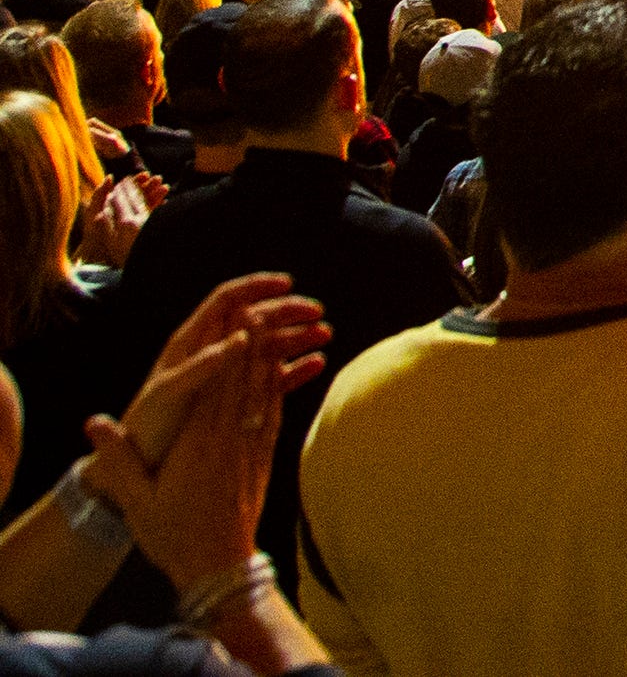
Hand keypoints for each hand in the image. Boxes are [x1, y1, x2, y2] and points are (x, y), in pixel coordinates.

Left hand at [78, 168, 161, 268]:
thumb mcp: (92, 213)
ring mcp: (131, 224)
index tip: (146, 175)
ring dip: (156, 196)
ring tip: (165, 188)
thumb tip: (110, 177)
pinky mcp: (139, 233)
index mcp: (110, 209)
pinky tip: (165, 204)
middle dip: (148, 187)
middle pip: (137, 197)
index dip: (135, 182)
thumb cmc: (93, 238)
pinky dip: (158, 209)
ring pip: (146, 205)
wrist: (97, 262)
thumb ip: (99, 195)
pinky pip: (150, 217)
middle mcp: (121, 215)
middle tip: (159, 179)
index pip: (125, 191)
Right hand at [84, 314, 292, 593]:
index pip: (217, 389)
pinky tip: (283, 372)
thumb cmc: (172, 534)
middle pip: (245, 383)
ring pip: (265, 395)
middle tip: (263, 307)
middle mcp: (230, 441)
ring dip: (272, 359)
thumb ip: (119, 460)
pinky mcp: (262, 460)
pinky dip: (279, 389)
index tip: (237, 321)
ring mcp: (251, 449)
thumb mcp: (137, 500)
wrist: (216, 567)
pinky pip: (274, 415)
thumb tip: (94, 423)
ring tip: (280, 328)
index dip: (230, 353)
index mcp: (199, 446)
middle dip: (255, 344)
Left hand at [112, 275, 327, 476]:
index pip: (226, 299)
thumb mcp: (168, 394)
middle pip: (254, 319)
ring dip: (297, 337)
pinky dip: (295, 368)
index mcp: (190, 345)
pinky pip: (271, 378)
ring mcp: (226, 377)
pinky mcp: (236, 401)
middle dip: (287, 311)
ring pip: (267, 346)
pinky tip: (317, 365)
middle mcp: (211, 354)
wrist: (138, 469)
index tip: (287, 285)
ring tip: (325, 336)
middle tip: (317, 313)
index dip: (256, 286)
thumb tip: (240, 334)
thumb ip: (202, 364)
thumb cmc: (146, 430)